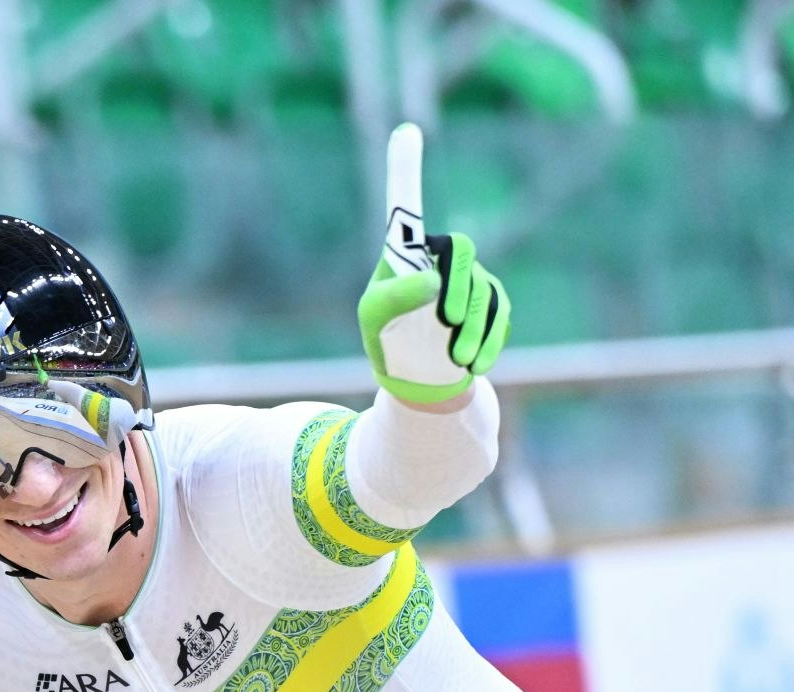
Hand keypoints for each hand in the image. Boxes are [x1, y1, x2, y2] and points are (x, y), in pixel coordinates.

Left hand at [357, 122, 510, 404]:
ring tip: (455, 358)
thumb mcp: (375, 320)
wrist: (417, 380)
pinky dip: (488, 340)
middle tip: (444, 321)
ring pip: (481, 289)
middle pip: (460, 251)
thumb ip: (394, 297)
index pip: (407, 208)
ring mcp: (471, 280)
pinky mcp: (493, 306)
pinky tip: (474, 363)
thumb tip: (431, 279)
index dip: (404, 169)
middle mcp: (442, 258)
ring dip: (470, 326)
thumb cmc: (387, 340)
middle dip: (457, 286)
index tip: (406, 128)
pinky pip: (499, 313)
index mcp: (406, 252)